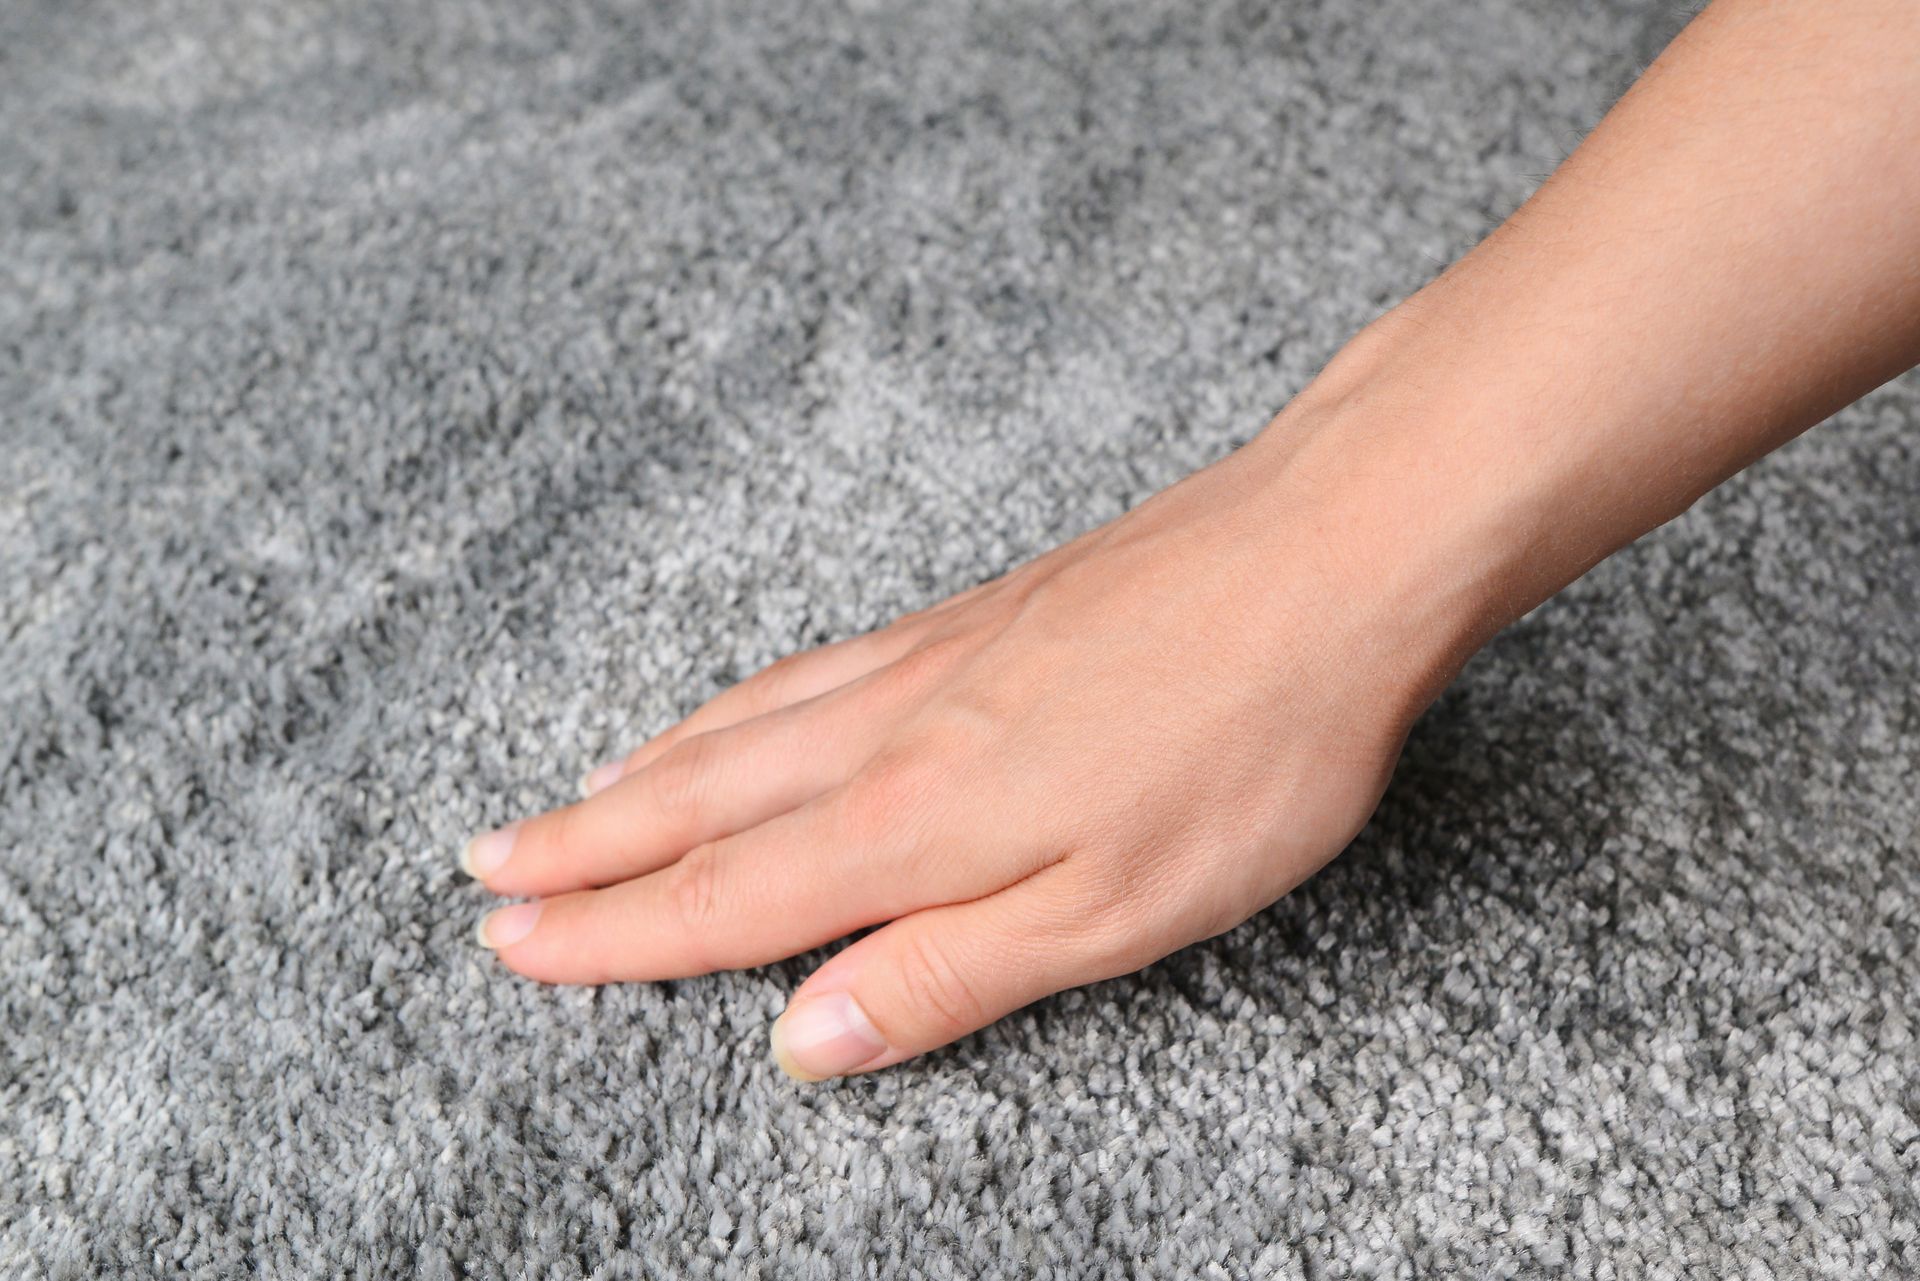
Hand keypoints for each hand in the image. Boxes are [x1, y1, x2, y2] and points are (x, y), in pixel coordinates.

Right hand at [462, 399, 1480, 1078]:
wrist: (1325, 553)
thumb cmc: (1247, 744)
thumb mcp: (1116, 909)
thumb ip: (951, 974)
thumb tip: (808, 1040)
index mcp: (918, 821)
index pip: (728, 897)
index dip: (612, 932)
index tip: (513, 945)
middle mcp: (895, 730)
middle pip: (704, 798)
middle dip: (586, 844)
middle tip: (484, 869)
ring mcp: (932, 656)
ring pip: (749, 723)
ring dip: (647, 770)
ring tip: (574, 798)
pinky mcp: (980, 611)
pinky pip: (814, 667)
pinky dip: (739, 701)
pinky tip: (742, 706)